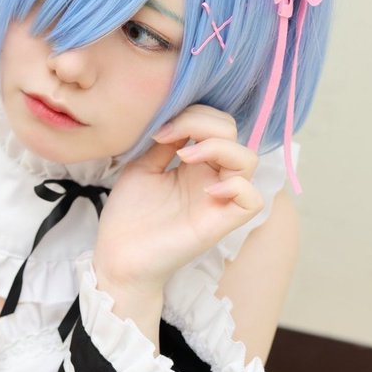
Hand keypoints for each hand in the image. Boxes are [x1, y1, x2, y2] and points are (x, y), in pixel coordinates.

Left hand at [94, 105, 263, 290]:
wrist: (117, 256)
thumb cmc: (129, 216)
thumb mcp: (142, 167)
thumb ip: (165, 143)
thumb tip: (179, 118)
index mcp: (195, 164)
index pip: (216, 124)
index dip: (193, 115)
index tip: (159, 130)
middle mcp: (212, 178)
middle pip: (235, 134)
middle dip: (204, 123)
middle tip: (169, 136)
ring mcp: (218, 200)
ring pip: (248, 160)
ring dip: (219, 147)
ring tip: (186, 157)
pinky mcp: (220, 224)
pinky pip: (253, 200)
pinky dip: (238, 186)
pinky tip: (207, 189)